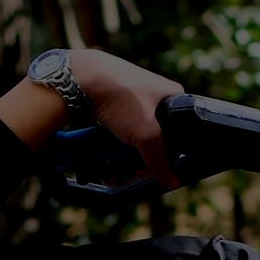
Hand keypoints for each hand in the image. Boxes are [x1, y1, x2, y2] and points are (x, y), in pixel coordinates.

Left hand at [68, 49, 185, 185]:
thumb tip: (172, 180)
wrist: (81, 78)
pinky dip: (111, 150)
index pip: (177, 136)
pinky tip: (104, 164)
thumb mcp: (146, 134)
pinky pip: (118, 134)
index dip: (164, 158)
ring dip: (122, 163)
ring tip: (111, 173)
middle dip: (138, 163)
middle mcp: (154, 98)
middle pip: (153, 143)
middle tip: (128, 171)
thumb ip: (161, 161)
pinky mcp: (112, 106)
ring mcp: (132, 102)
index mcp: (172, 97)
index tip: (149, 168)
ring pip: (133, 142)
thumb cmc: (120, 98)